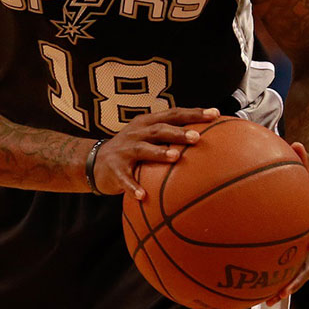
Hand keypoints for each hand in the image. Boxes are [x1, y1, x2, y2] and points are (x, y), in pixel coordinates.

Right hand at [92, 106, 219, 198]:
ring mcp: (124, 151)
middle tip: (198, 137)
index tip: (215, 113)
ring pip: (143, 150)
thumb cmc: (130, 150)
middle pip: (159, 129)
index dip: (193, 113)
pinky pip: (125, 179)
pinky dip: (133, 186)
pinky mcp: (115, 170)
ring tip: (175, 157)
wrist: (93, 162)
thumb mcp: (148, 137)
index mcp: (147, 123)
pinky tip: (143, 195)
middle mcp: (136, 133)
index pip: (173, 114)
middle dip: (178, 132)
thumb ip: (170, 136)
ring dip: (159, 153)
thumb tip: (207, 139)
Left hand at [267, 142, 308, 305]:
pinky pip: (279, 268)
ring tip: (266, 301)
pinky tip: (249, 289)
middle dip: (297, 280)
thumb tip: (297, 142)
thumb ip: (303, 159)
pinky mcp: (288, 253)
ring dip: (283, 288)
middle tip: (283, 291)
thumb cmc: (306, 180)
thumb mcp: (307, 168)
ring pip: (295, 274)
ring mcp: (299, 250)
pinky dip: (268, 279)